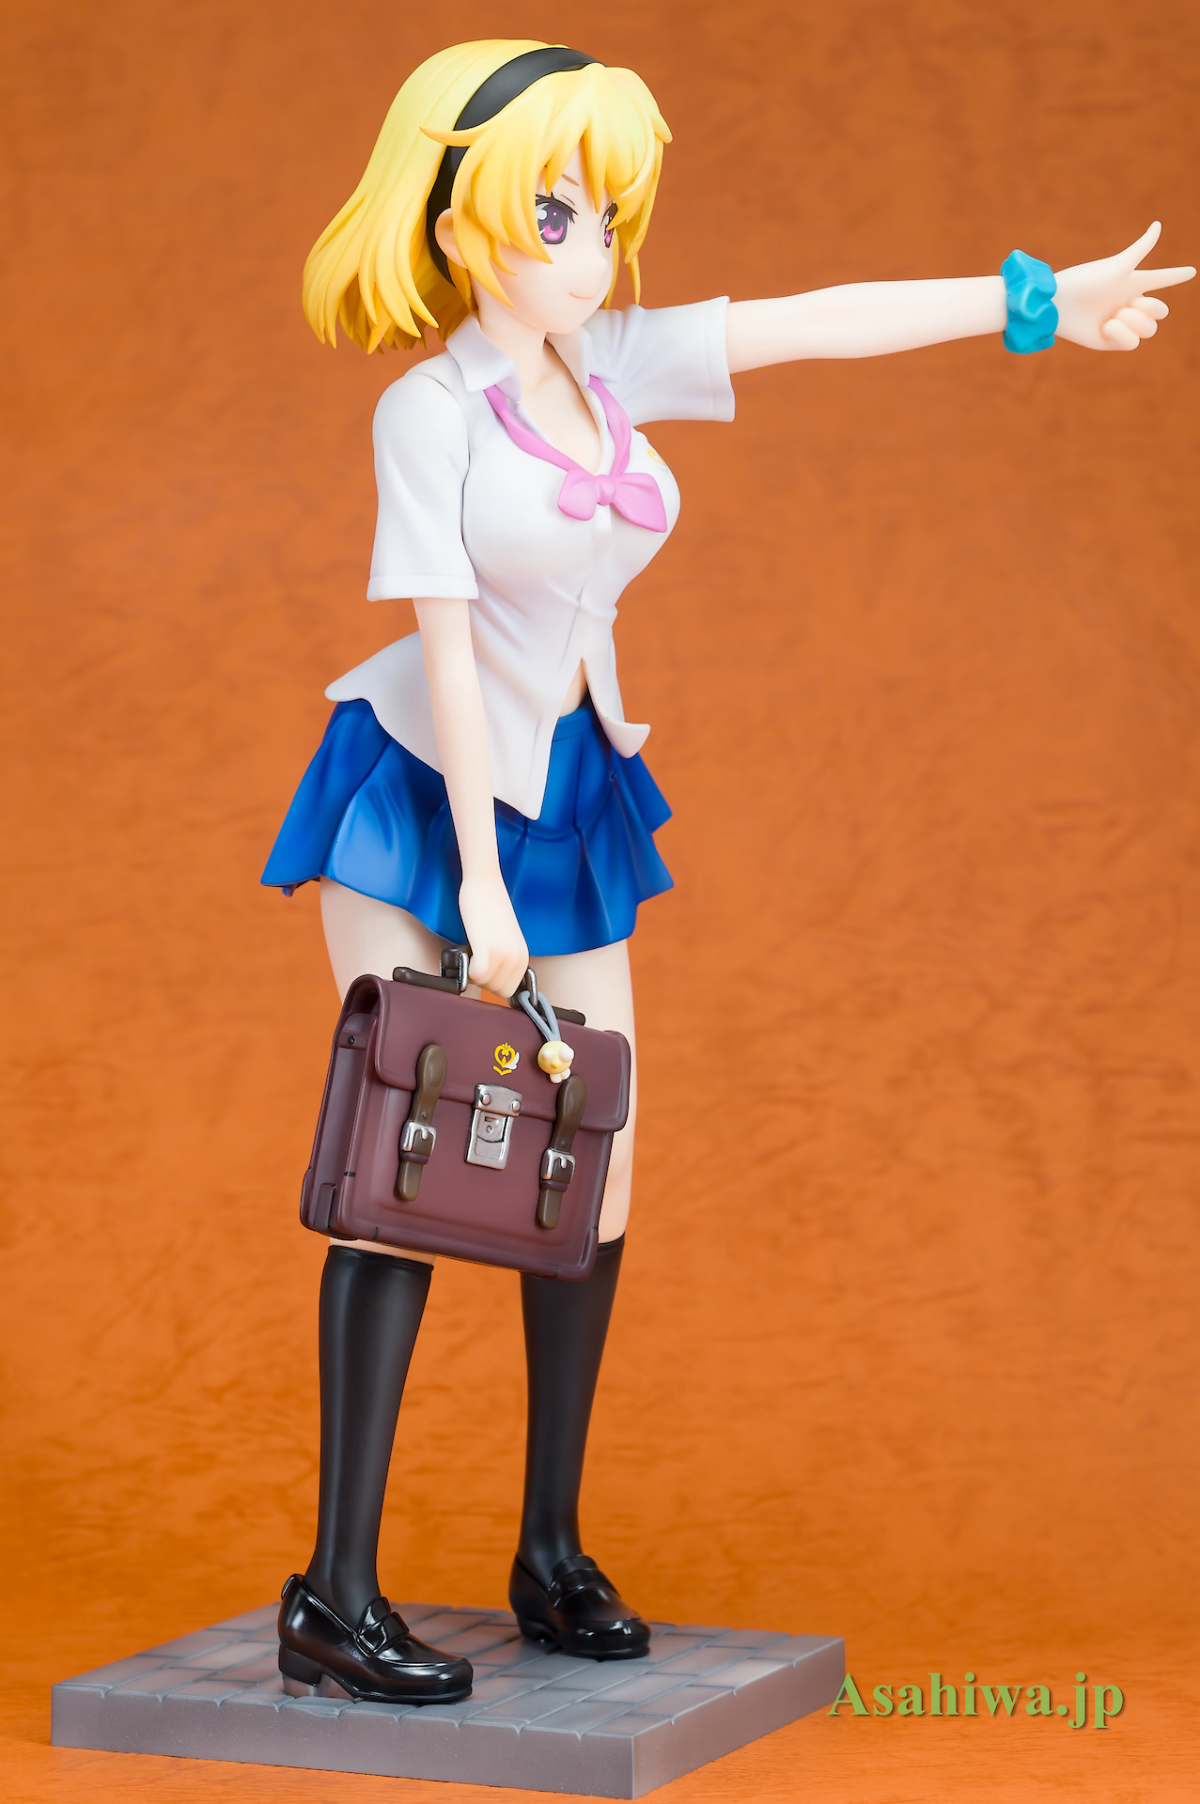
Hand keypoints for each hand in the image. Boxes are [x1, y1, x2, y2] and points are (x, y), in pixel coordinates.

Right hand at [458, 870, 528, 997]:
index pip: (508, 991)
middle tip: (475, 959)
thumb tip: (493, 979)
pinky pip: (475, 975)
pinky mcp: (487, 949)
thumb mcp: (505, 940)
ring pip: (484, 984)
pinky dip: (466, 968)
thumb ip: (504, 960)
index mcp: (523, 957)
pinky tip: (467, 952)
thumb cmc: (489, 908)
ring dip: (473, 973)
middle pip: (496, 991)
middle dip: (482, 980)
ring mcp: (504, 955)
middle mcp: (517, 958)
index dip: (492, 983)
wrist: (485, 885)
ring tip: (472, 952)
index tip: (483, 968)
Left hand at [1054, 222, 1194, 350]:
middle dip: (1151, 309)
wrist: (1057, 305)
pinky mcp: (1110, 342)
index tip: (1191, 271)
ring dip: (1134, 321)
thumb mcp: (1117, 266)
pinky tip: (1106, 326)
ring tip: (1114, 315)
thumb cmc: (1085, 281)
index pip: (1160, 278)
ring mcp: (1120, 323)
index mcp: (1131, 282)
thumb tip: (1158, 224)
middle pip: (1160, 312)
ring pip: (1149, 330)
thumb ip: (1140, 249)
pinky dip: (1122, 334)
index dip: (1175, 276)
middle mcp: (1127, 303)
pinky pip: (1133, 344)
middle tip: (1132, 303)